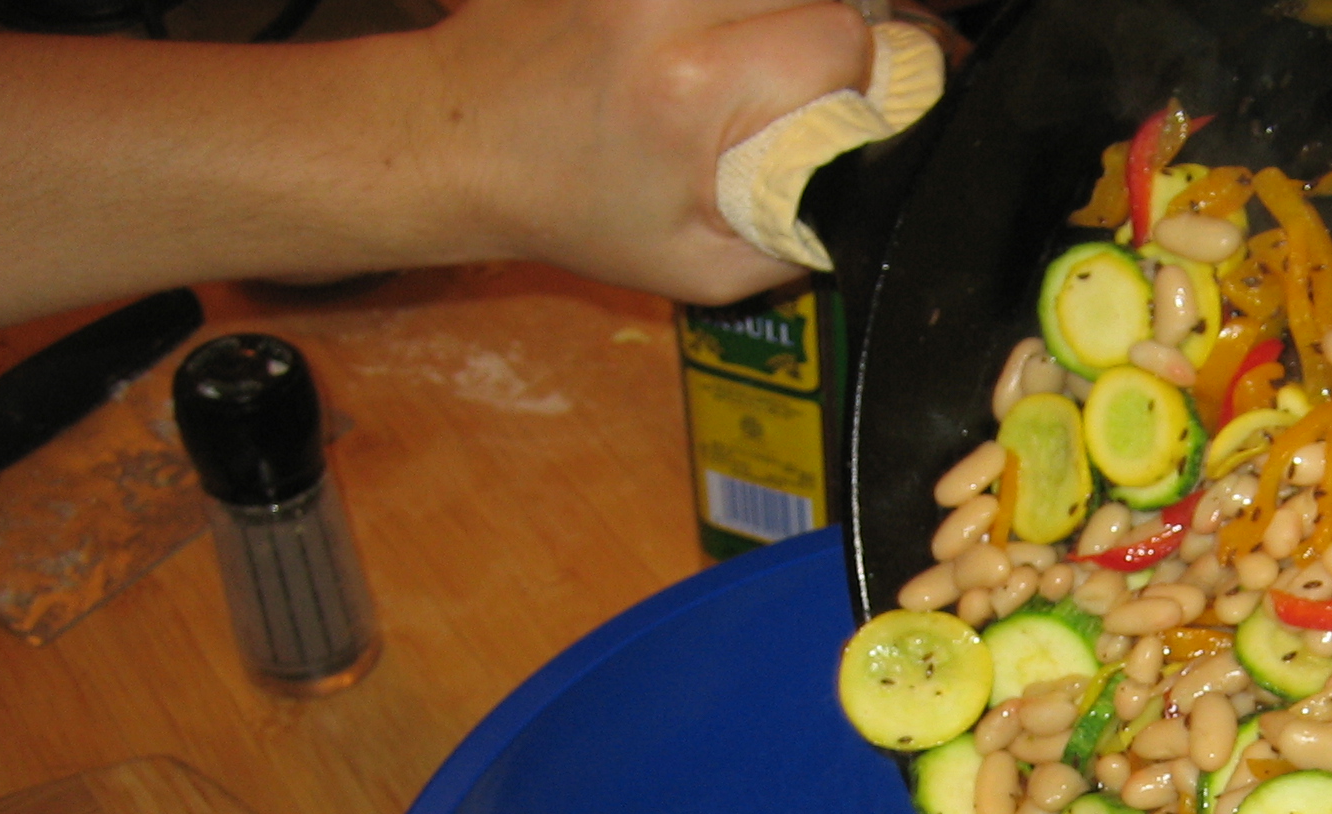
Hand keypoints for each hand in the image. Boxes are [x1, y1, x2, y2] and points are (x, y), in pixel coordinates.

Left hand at [428, 0, 874, 303]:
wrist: (463, 135)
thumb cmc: (575, 210)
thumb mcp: (697, 269)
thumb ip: (795, 237)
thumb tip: (868, 194)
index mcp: (691, 90)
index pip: (840, 37)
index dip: (854, 78)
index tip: (830, 113)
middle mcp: (666, 4)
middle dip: (830, 29)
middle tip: (798, 83)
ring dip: (788, 6)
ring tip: (762, 52)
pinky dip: (740, 1)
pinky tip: (721, 28)